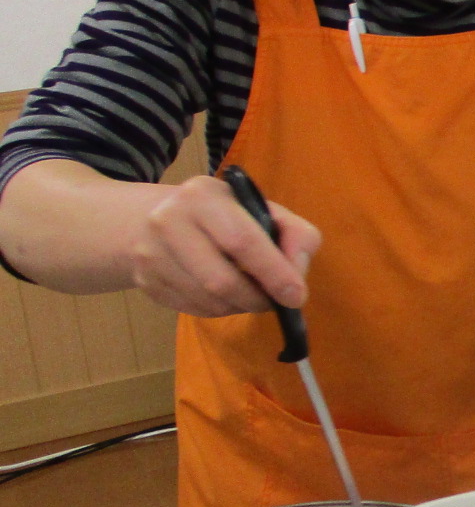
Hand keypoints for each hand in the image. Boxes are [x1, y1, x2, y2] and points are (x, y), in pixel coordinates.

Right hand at [132, 175, 320, 315]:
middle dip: (257, 298)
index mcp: (203, 196)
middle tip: (274, 301)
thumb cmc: (220, 214)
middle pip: (221, 281)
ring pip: (208, 301)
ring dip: (239, 306)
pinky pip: (193, 310)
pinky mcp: (145, 281)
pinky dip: (218, 310)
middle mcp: (168, 221)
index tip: (296, 296)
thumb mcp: (260, 208)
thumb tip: (297, 272)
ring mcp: (150, 254)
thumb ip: (295, 233)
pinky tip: (224, 296)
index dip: (273, 273)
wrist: (148, 218)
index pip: (242, 241)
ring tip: (250, 295)